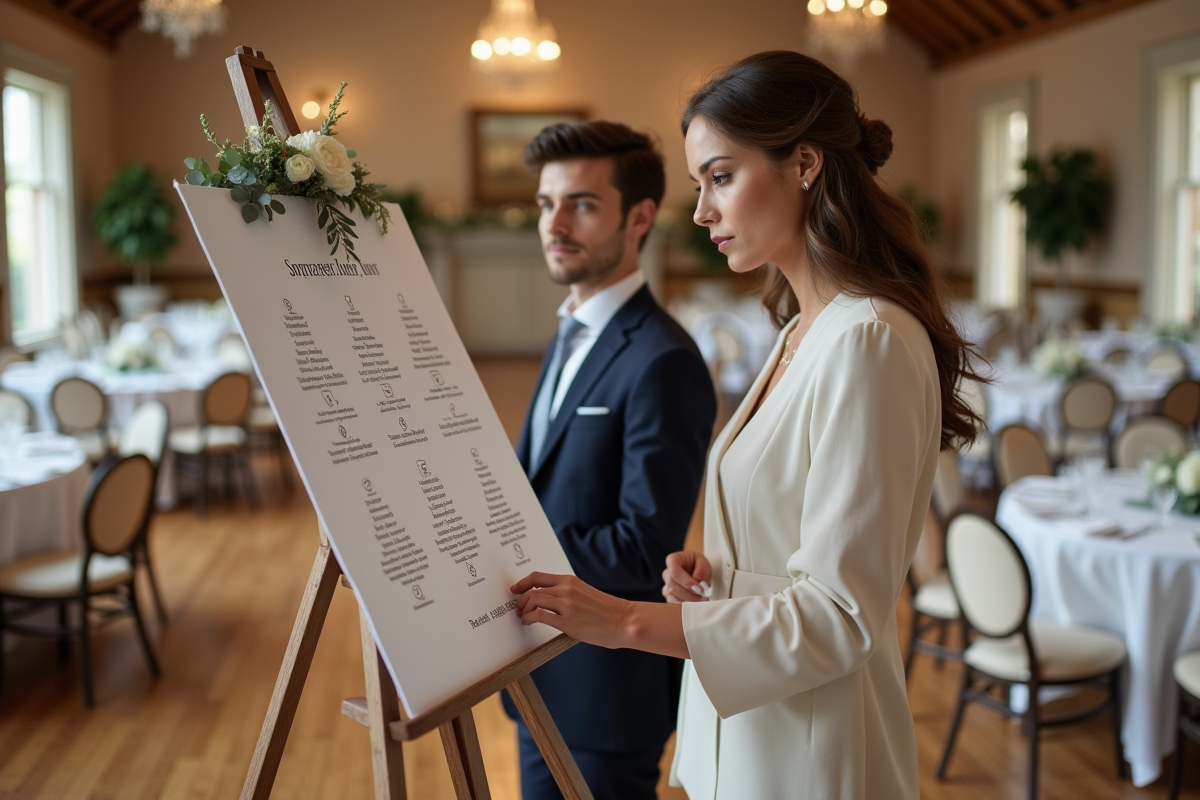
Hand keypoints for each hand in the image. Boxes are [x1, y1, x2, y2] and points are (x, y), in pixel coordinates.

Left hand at [510, 572, 631, 648]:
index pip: (538, 577)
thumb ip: (568, 594)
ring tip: (523, 617)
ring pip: (533, 600)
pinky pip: (539, 616)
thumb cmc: (607, 611)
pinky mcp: (567, 622)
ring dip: (523, 610)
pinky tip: (529, 623)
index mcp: (570, 581)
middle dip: (520, 600)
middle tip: (518, 608)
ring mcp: (567, 605)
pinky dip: (529, 619)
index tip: (515, 589)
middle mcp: (567, 590)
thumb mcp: (585, 593)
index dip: (522, 583)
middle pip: (532, 589)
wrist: (624, 620)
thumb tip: (549, 601)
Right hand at [661, 551, 711, 602]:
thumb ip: (701, 569)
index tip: (700, 589)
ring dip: (688, 602)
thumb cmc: (698, 565)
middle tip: (704, 597)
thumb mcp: (703, 562)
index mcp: (673, 560)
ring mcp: (666, 587)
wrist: (697, 573)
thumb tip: (697, 580)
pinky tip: (696, 605)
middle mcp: (667, 574)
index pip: (674, 572)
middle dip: (689, 594)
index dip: (686, 582)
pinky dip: (685, 607)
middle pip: (672, 586)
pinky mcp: (670, 598)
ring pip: (672, 597)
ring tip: (702, 601)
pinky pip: (674, 605)